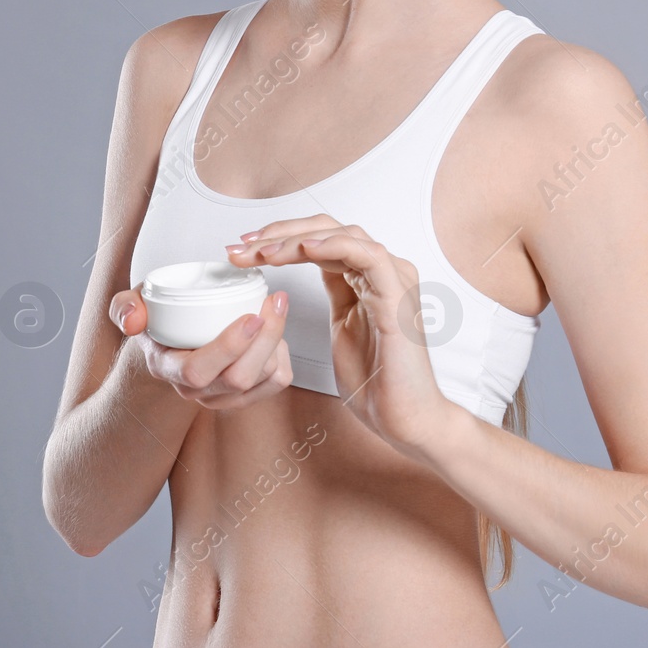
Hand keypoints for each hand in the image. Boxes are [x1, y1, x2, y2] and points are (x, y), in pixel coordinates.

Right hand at [109, 281, 293, 410]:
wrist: (171, 342)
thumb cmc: (157, 319)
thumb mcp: (132, 305)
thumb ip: (124, 307)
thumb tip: (133, 320)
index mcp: (168, 369)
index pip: (198, 371)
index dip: (228, 347)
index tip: (250, 316)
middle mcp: (196, 391)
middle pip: (239, 378)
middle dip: (266, 338)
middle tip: (275, 301)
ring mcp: (223, 397)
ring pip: (264, 378)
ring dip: (277, 340)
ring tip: (274, 306)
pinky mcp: (248, 395)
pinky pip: (277, 381)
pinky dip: (283, 353)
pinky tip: (275, 330)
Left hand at [229, 215, 452, 457]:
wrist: (405, 417)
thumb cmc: (376, 381)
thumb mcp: (344, 326)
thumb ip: (337, 292)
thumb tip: (308, 271)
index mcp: (368, 277)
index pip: (321, 239)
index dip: (280, 238)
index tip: (243, 250)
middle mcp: (383, 270)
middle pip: (328, 229)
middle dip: (279, 233)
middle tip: (242, 247)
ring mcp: (393, 279)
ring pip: (343, 235)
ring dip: (296, 239)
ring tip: (261, 252)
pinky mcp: (398, 296)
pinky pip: (367, 256)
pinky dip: (335, 246)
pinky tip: (304, 249)